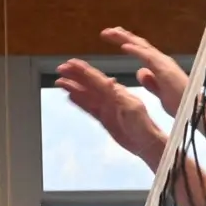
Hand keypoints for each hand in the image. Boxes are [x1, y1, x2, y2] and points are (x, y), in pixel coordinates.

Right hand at [49, 58, 168, 163]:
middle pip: (88, 83)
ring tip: (59, 81)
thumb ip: (118, 95)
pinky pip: (88, 107)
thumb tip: (108, 81)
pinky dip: (79, 101)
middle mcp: (108, 97)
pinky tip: (70, 96)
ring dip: (73, 87)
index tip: (70, 62)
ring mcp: (105, 107)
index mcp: (116, 92)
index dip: (82, 70)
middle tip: (60, 68)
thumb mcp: (131, 108)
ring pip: (85, 94)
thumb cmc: (142, 125)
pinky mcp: (103, 118)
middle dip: (74, 75)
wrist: (145, 142)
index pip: (96, 78)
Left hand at [100, 27, 193, 113]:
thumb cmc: (179, 101)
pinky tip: (124, 46)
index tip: (113, 36)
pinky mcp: (165, 70)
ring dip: (126, 38)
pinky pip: (148, 57)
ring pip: (142, 46)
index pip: (141, 49)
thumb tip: (140, 71)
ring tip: (111, 32)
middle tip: (107, 31)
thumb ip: (150, 81)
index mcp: (159, 65)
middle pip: (140, 44)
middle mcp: (161, 60)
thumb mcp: (159, 91)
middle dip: (123, 36)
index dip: (128, 42)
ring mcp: (164, 63)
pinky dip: (136, 50)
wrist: (194, 109)